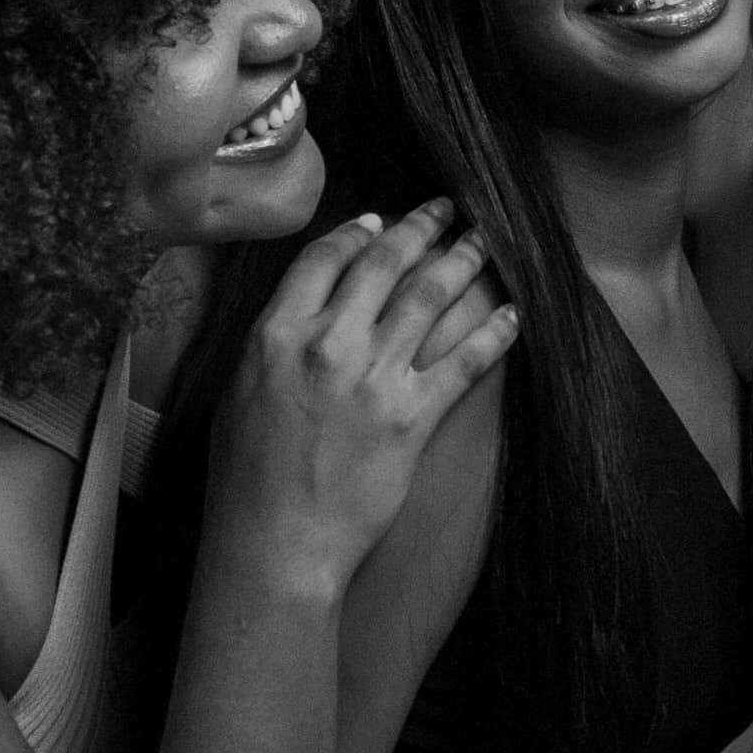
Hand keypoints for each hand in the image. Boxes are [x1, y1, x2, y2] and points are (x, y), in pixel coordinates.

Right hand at [210, 202, 518, 592]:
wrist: (274, 543)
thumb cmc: (247, 478)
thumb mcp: (239, 392)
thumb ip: (271, 342)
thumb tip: (301, 313)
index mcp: (277, 334)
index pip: (325, 258)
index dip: (359, 231)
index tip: (382, 220)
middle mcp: (327, 344)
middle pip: (385, 264)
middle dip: (421, 228)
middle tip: (445, 209)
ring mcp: (374, 378)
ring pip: (429, 299)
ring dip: (463, 263)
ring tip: (484, 242)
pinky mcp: (413, 417)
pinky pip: (465, 360)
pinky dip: (493, 332)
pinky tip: (513, 314)